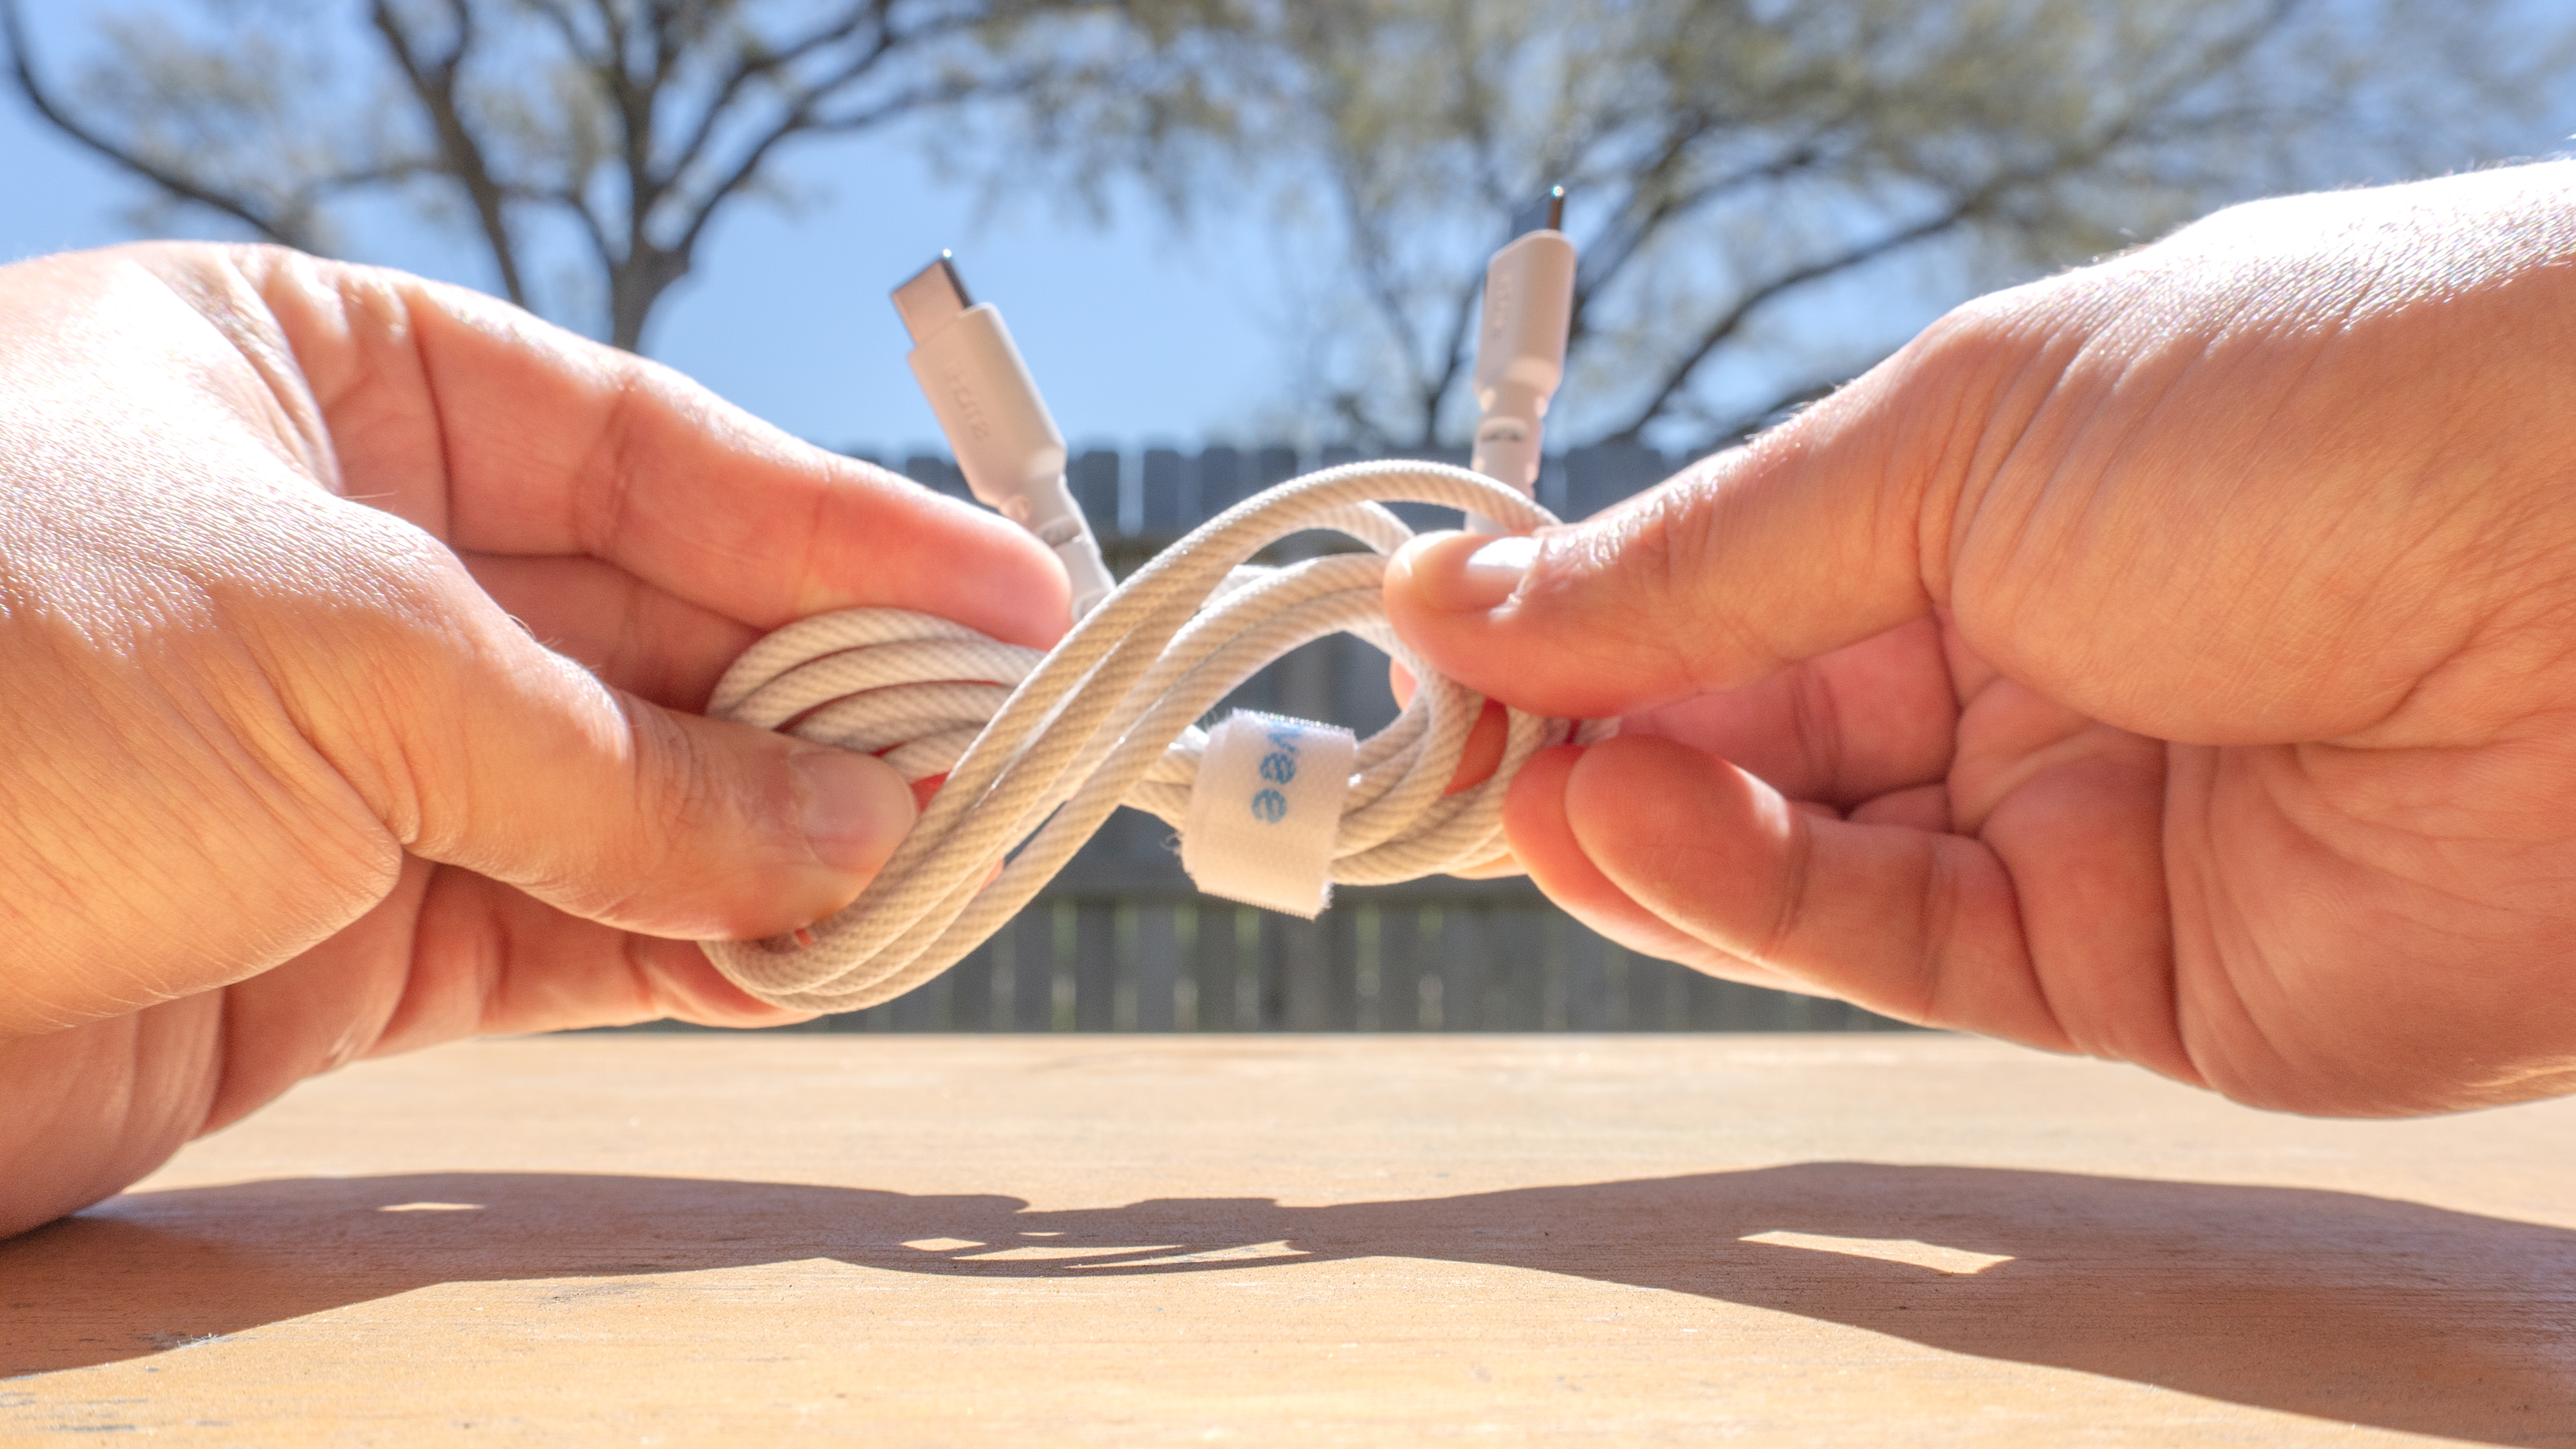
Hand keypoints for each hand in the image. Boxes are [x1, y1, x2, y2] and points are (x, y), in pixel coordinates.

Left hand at [0, 245, 1066, 1234]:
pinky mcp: (324, 944)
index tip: (1007, 593)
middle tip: (999, 758)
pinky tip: (807, 955)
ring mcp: (339, 762)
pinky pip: (563, 936)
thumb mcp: (342, 653)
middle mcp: (341, 565)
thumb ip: (617, 758)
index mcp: (315, 383)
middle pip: (657, 624)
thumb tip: (848, 822)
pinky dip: (691, 954)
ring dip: (783, 840)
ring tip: (934, 869)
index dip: (840, 518)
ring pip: (629, 796)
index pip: (640, 439)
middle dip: (830, 696)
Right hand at [1386, 162, 2575, 1116]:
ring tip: (1519, 789)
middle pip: (1759, 740)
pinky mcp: (2133, 987)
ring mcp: (2080, 836)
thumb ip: (1712, 554)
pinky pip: (1896, 953)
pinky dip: (1746, 900)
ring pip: (1805, 865)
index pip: (1744, 587)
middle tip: (1446, 747)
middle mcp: (2036, 676)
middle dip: (1592, 743)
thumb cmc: (2320, 408)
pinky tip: (1628, 829)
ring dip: (1643, 831)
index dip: (1591, 621)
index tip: (1442, 638)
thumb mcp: (1962, 437)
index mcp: (2006, 509)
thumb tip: (1474, 588)